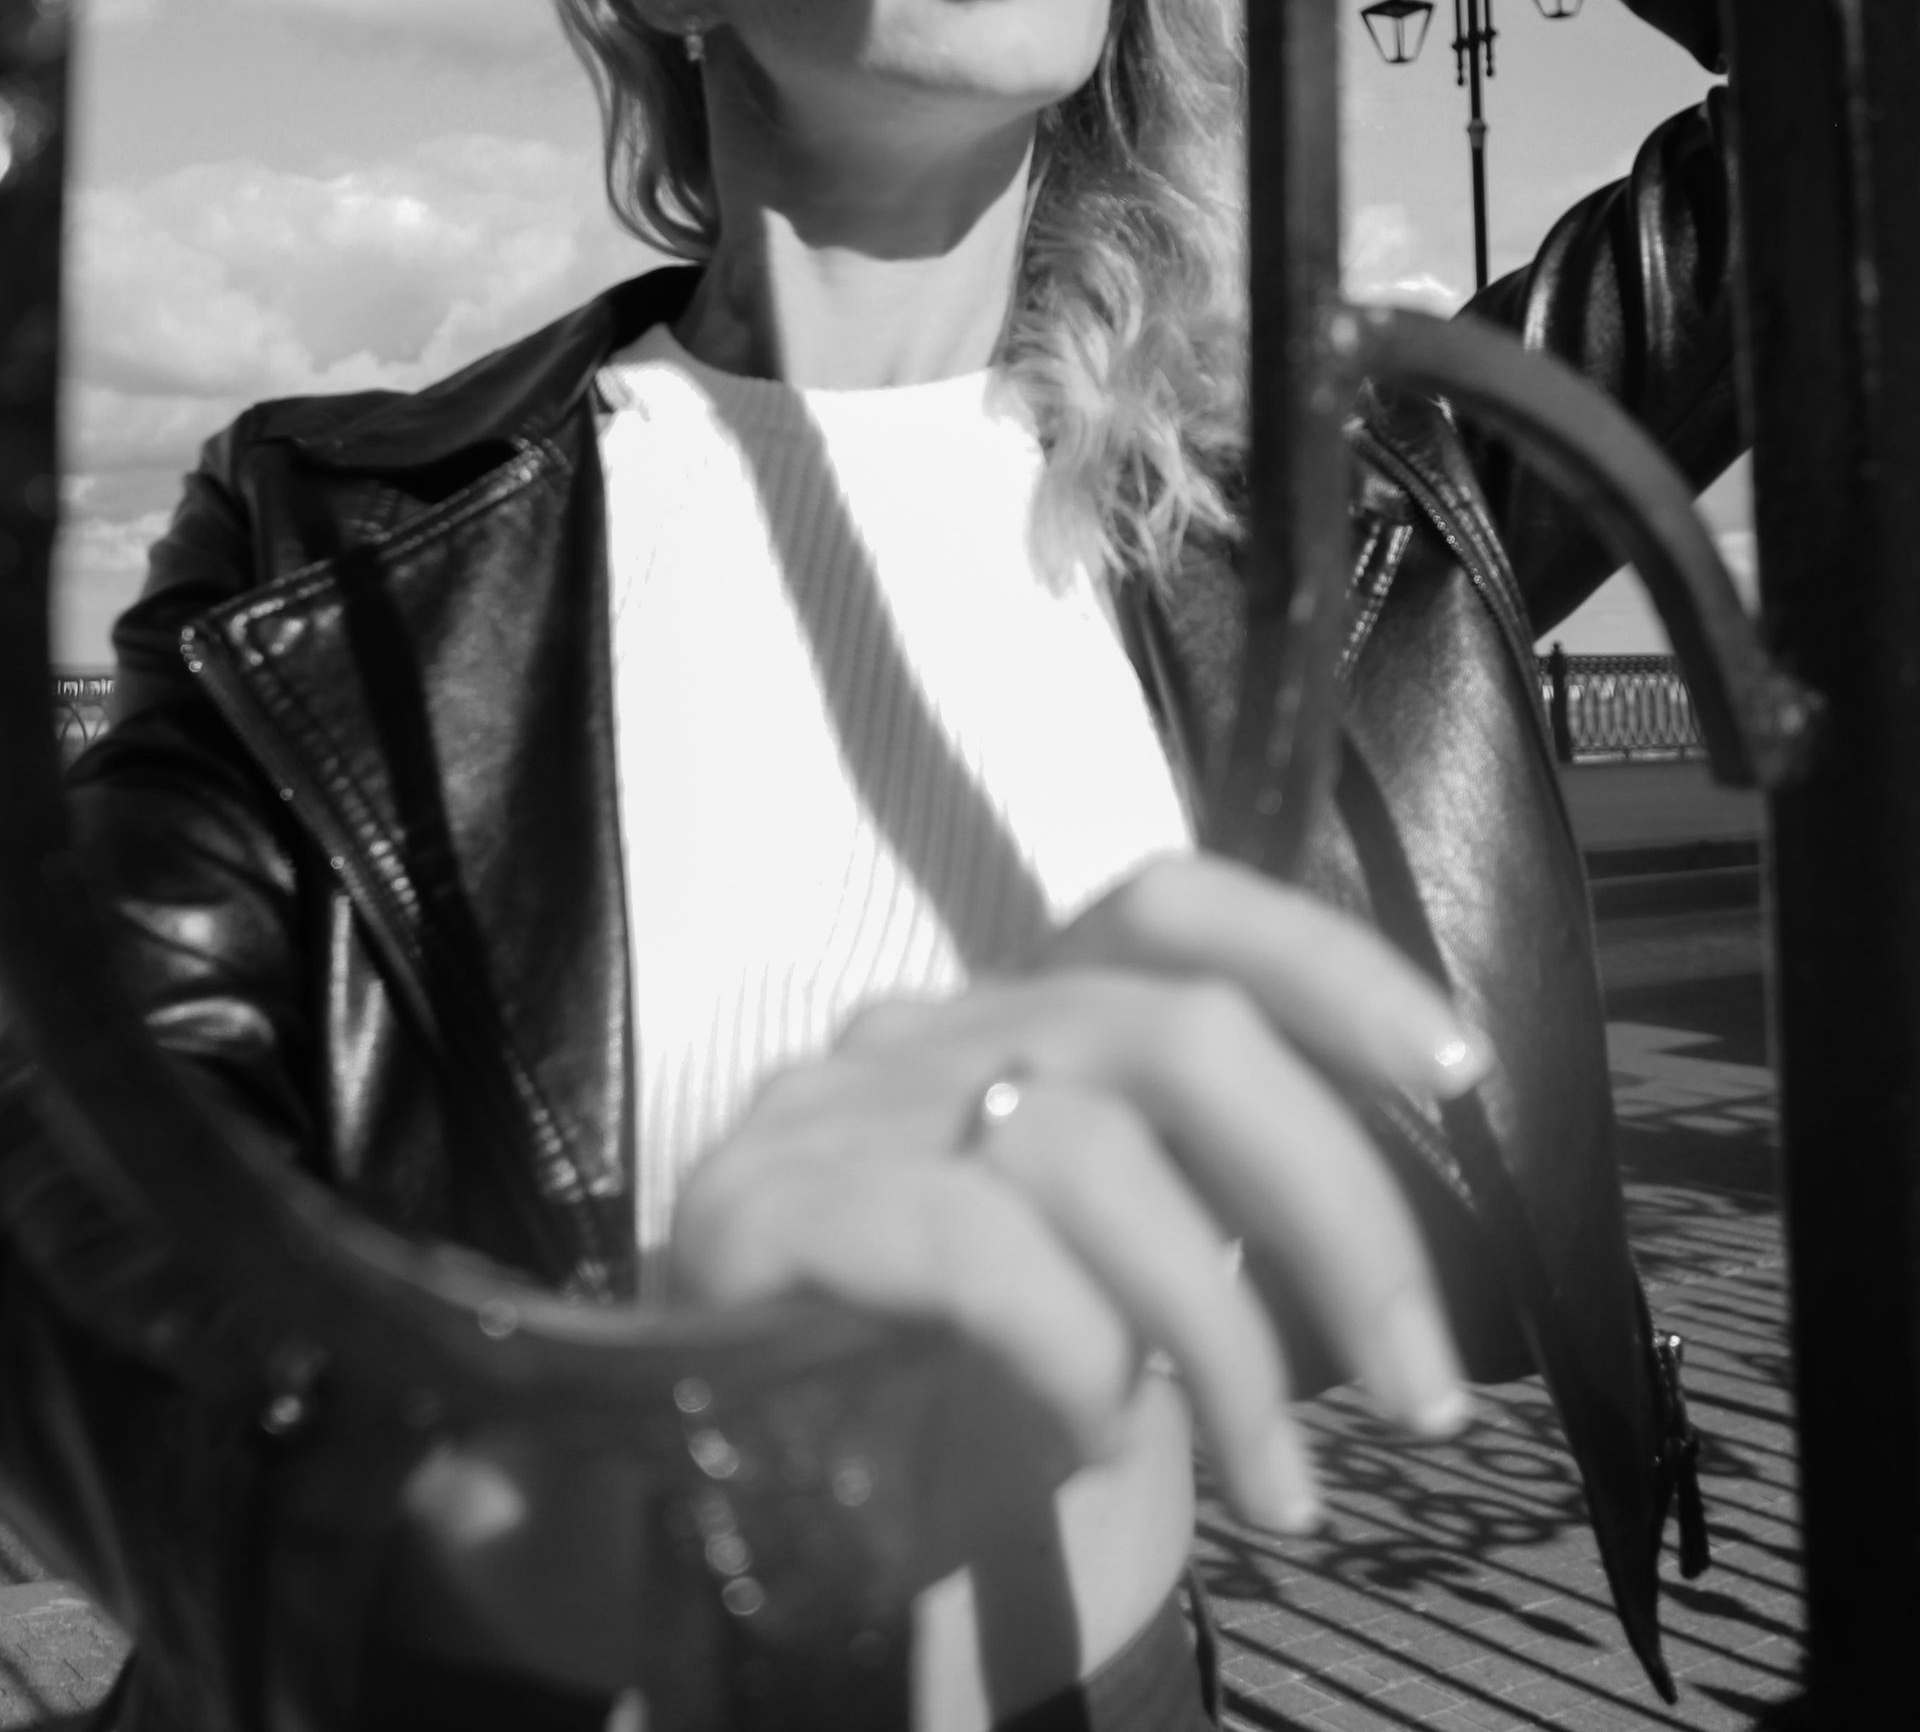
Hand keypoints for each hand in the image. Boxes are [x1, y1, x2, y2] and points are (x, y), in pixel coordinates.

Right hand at [670, 853, 1487, 1537]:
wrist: (732, 1535)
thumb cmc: (952, 1411)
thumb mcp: (1112, 1287)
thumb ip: (1199, 1196)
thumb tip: (1375, 1206)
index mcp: (1008, 1023)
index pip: (1163, 904)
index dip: (1320, 956)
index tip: (1452, 1070)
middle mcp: (921, 1032)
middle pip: (1177, 1032)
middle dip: (1340, 1206)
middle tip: (1427, 1390)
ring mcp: (832, 1115)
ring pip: (1093, 1150)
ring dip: (1230, 1337)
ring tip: (1283, 1489)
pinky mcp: (757, 1220)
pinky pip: (970, 1242)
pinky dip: (1072, 1344)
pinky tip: (1094, 1440)